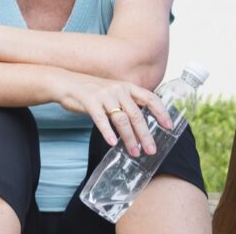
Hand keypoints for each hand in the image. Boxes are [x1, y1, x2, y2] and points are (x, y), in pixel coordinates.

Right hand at [52, 71, 174, 156]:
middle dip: (145, 134)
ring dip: (129, 138)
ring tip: (134, 151)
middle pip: (137, 114)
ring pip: (121, 119)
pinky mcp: (89, 101)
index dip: (161, 112)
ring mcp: (104, 95)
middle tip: (151, 150)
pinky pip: (101, 119)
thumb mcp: (113, 92)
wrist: (66, 83)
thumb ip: (127, 103)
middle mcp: (118, 89)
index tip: (169, 127)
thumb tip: (141, 123)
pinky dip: (107, 132)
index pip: (150, 98)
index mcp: (127, 87)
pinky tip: (112, 143)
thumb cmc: (92, 92)